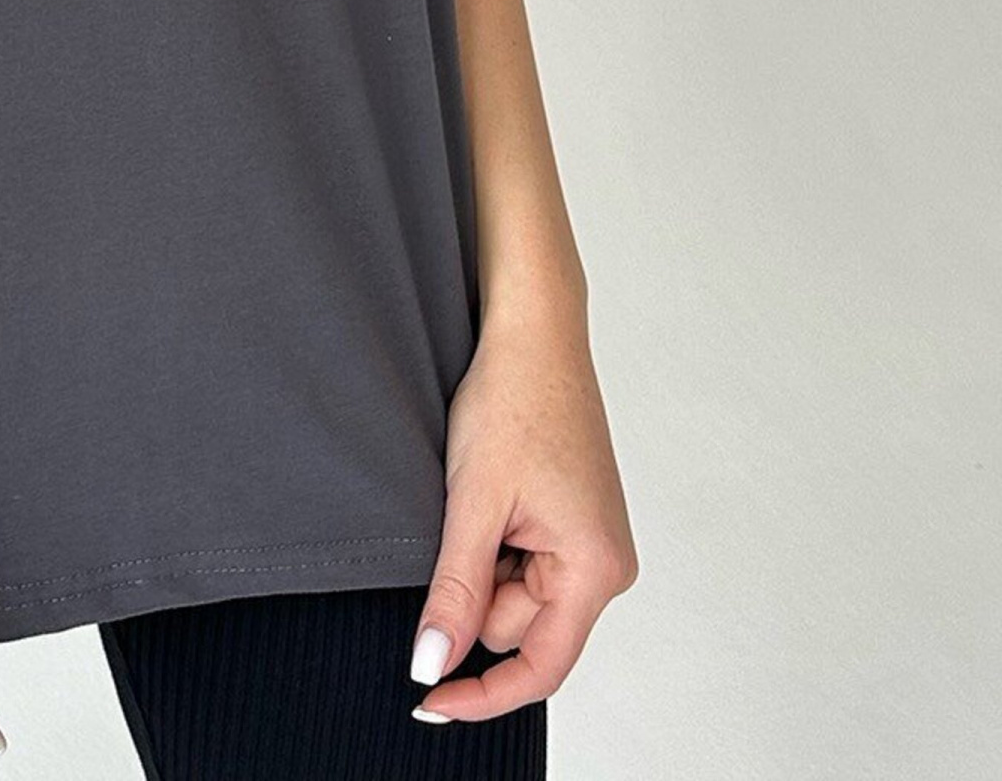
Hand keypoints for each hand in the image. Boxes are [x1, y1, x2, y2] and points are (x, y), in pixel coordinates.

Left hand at [407, 296, 638, 725]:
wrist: (533, 333)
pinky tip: (491, 490)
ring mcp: (592, 544)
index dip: (481, 693)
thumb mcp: (472, 502)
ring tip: (479, 490)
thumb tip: (433, 663)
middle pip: (519, 625)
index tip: (429, 702)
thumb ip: (455, 591)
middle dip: (476, 588)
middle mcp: (606, 564)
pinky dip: (494, 539)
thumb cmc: (513, 400)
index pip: (538, 666)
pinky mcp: (575, 524)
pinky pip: (524, 561)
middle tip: (460, 517)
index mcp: (595, 568)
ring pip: (515, 593)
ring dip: (482, 557)